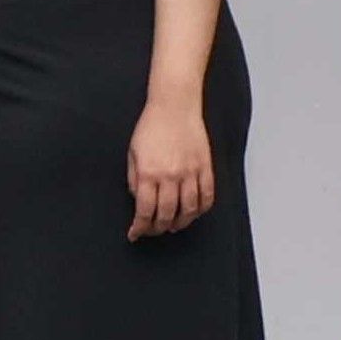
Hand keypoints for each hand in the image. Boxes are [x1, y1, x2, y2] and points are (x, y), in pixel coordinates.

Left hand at [126, 98, 215, 239]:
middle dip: (157, 228)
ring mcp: (190, 172)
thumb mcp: (133, 153)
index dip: (139, 227)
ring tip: (173, 226)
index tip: (135, 233)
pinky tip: (194, 212)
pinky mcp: (205, 167)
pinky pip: (207, 196)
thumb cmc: (151, 126)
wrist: (175, 106)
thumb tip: (138, 199)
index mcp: (148, 173)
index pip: (144, 211)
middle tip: (153, 231)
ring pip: (189, 210)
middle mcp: (170, 176)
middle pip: (166, 214)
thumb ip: (134, 178)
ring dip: (180, 223)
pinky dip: (201, 209)